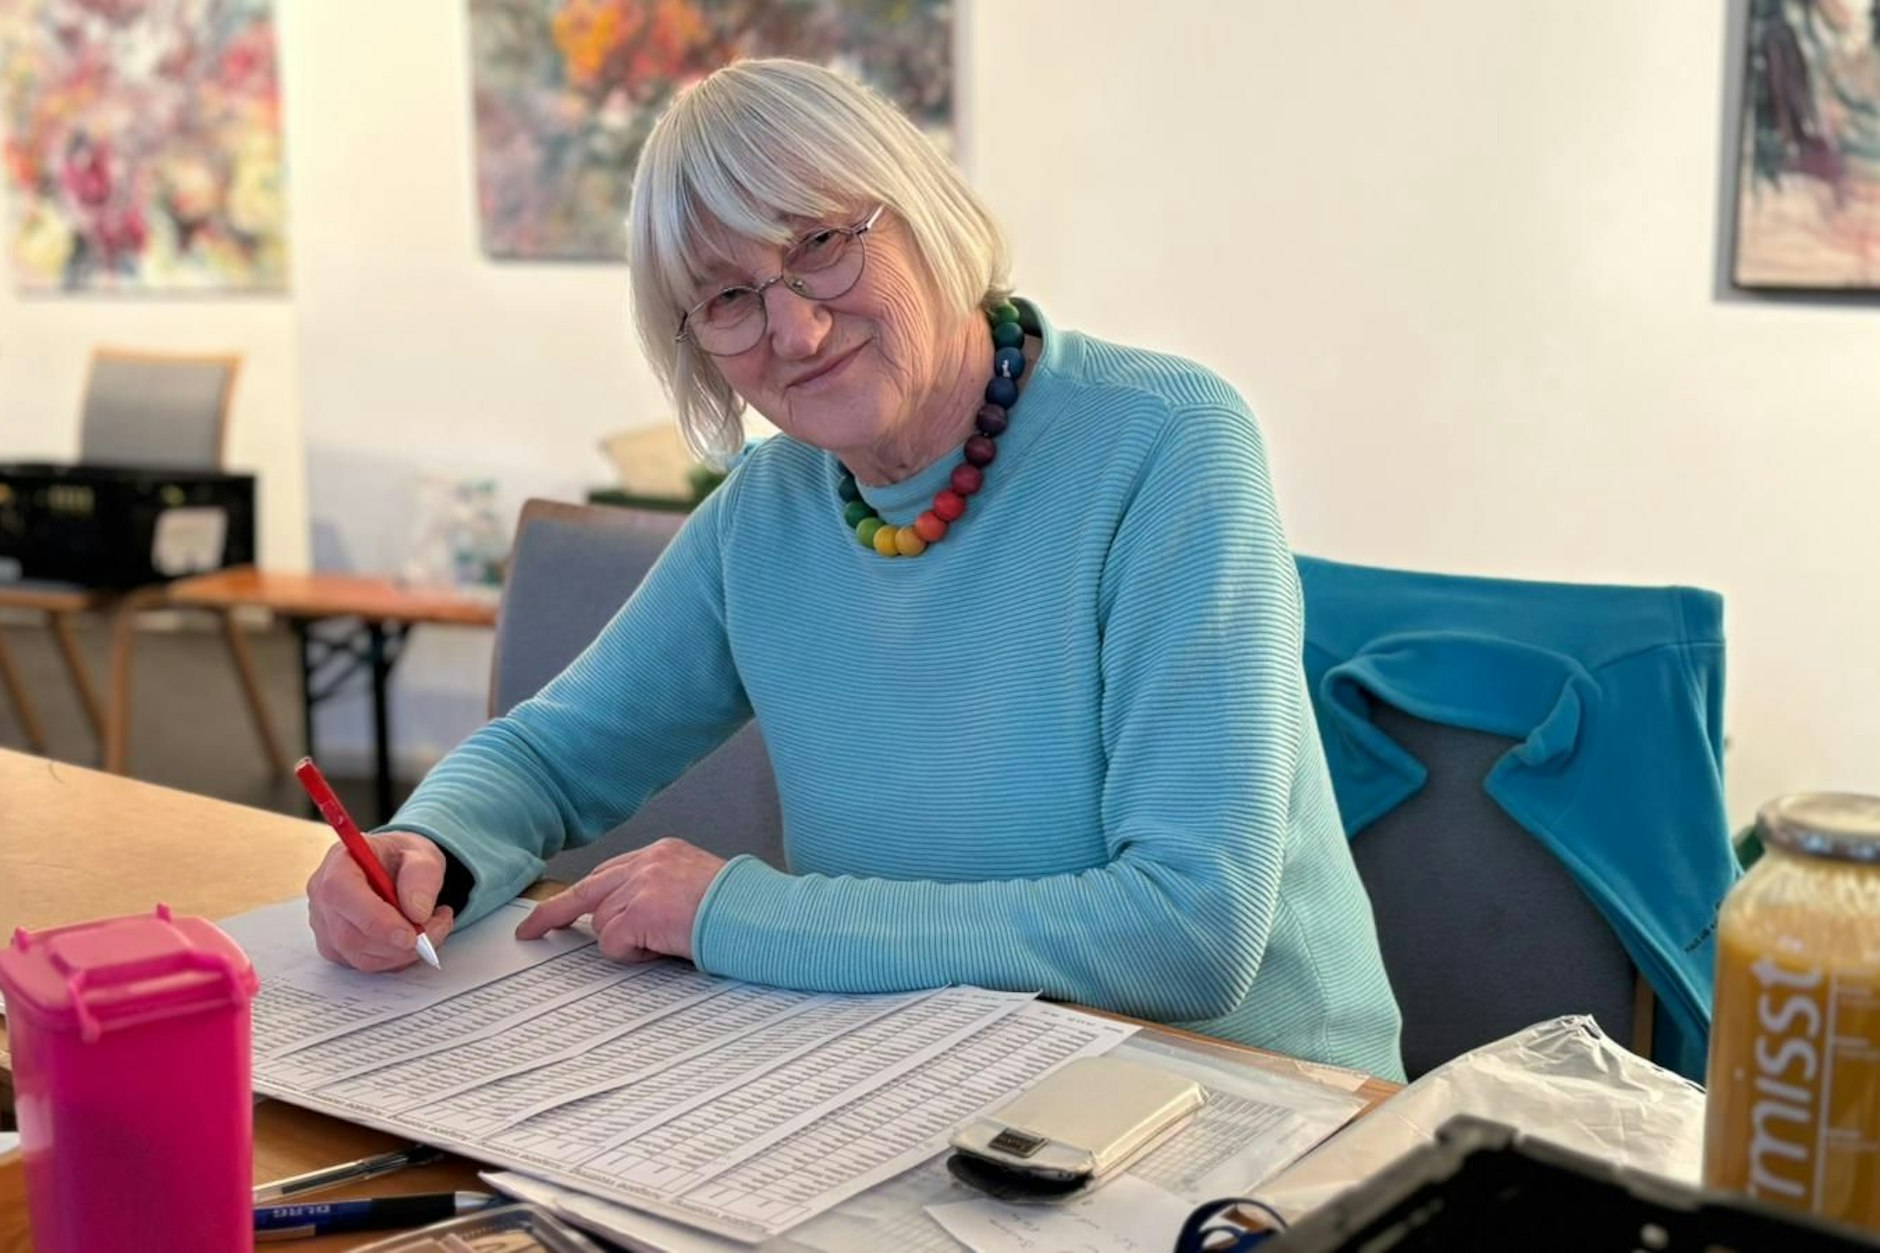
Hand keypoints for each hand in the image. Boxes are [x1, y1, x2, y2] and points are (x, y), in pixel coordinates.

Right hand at [305, 831, 455, 971]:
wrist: (397, 870)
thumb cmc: (403, 859)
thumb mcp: (422, 854)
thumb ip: (422, 875)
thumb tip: (417, 912)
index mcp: (338, 864)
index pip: (342, 894)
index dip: (376, 919)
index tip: (411, 935)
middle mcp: (323, 897)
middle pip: (350, 934)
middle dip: (399, 942)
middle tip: (437, 928)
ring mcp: (325, 926)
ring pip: (360, 956)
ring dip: (403, 952)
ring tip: (433, 927)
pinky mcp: (336, 949)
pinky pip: (367, 964)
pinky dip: (397, 958)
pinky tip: (414, 938)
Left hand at [515, 837, 725, 962]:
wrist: (763, 915)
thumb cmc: (740, 910)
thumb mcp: (696, 888)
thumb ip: (659, 893)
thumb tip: (630, 922)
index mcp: (663, 854)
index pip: (608, 873)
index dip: (583, 895)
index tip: (558, 909)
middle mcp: (649, 861)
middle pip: (586, 888)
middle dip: (554, 913)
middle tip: (531, 931)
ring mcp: (644, 883)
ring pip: (603, 922)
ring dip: (627, 941)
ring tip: (667, 941)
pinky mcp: (643, 909)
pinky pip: (614, 942)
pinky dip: (633, 953)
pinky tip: (664, 946)